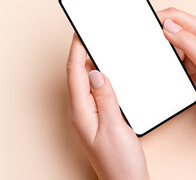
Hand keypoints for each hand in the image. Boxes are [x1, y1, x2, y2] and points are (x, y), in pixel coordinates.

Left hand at [66, 34, 148, 179]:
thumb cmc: (120, 161)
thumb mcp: (114, 127)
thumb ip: (105, 98)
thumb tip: (96, 72)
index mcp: (82, 112)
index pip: (75, 74)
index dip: (76, 51)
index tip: (80, 33)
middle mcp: (82, 112)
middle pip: (77, 76)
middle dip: (80, 54)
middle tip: (88, 36)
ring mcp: (90, 116)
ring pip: (86, 83)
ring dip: (89, 64)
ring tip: (96, 48)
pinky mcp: (99, 118)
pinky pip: (96, 92)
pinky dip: (99, 78)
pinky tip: (107, 75)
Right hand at [157, 7, 195, 134]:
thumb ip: (188, 42)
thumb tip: (168, 25)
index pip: (179, 18)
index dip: (160, 18)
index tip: (143, 23)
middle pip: (174, 32)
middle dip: (159, 36)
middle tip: (145, 44)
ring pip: (173, 49)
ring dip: (163, 53)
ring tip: (154, 60)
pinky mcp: (193, 73)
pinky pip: (175, 65)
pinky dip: (168, 67)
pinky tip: (164, 72)